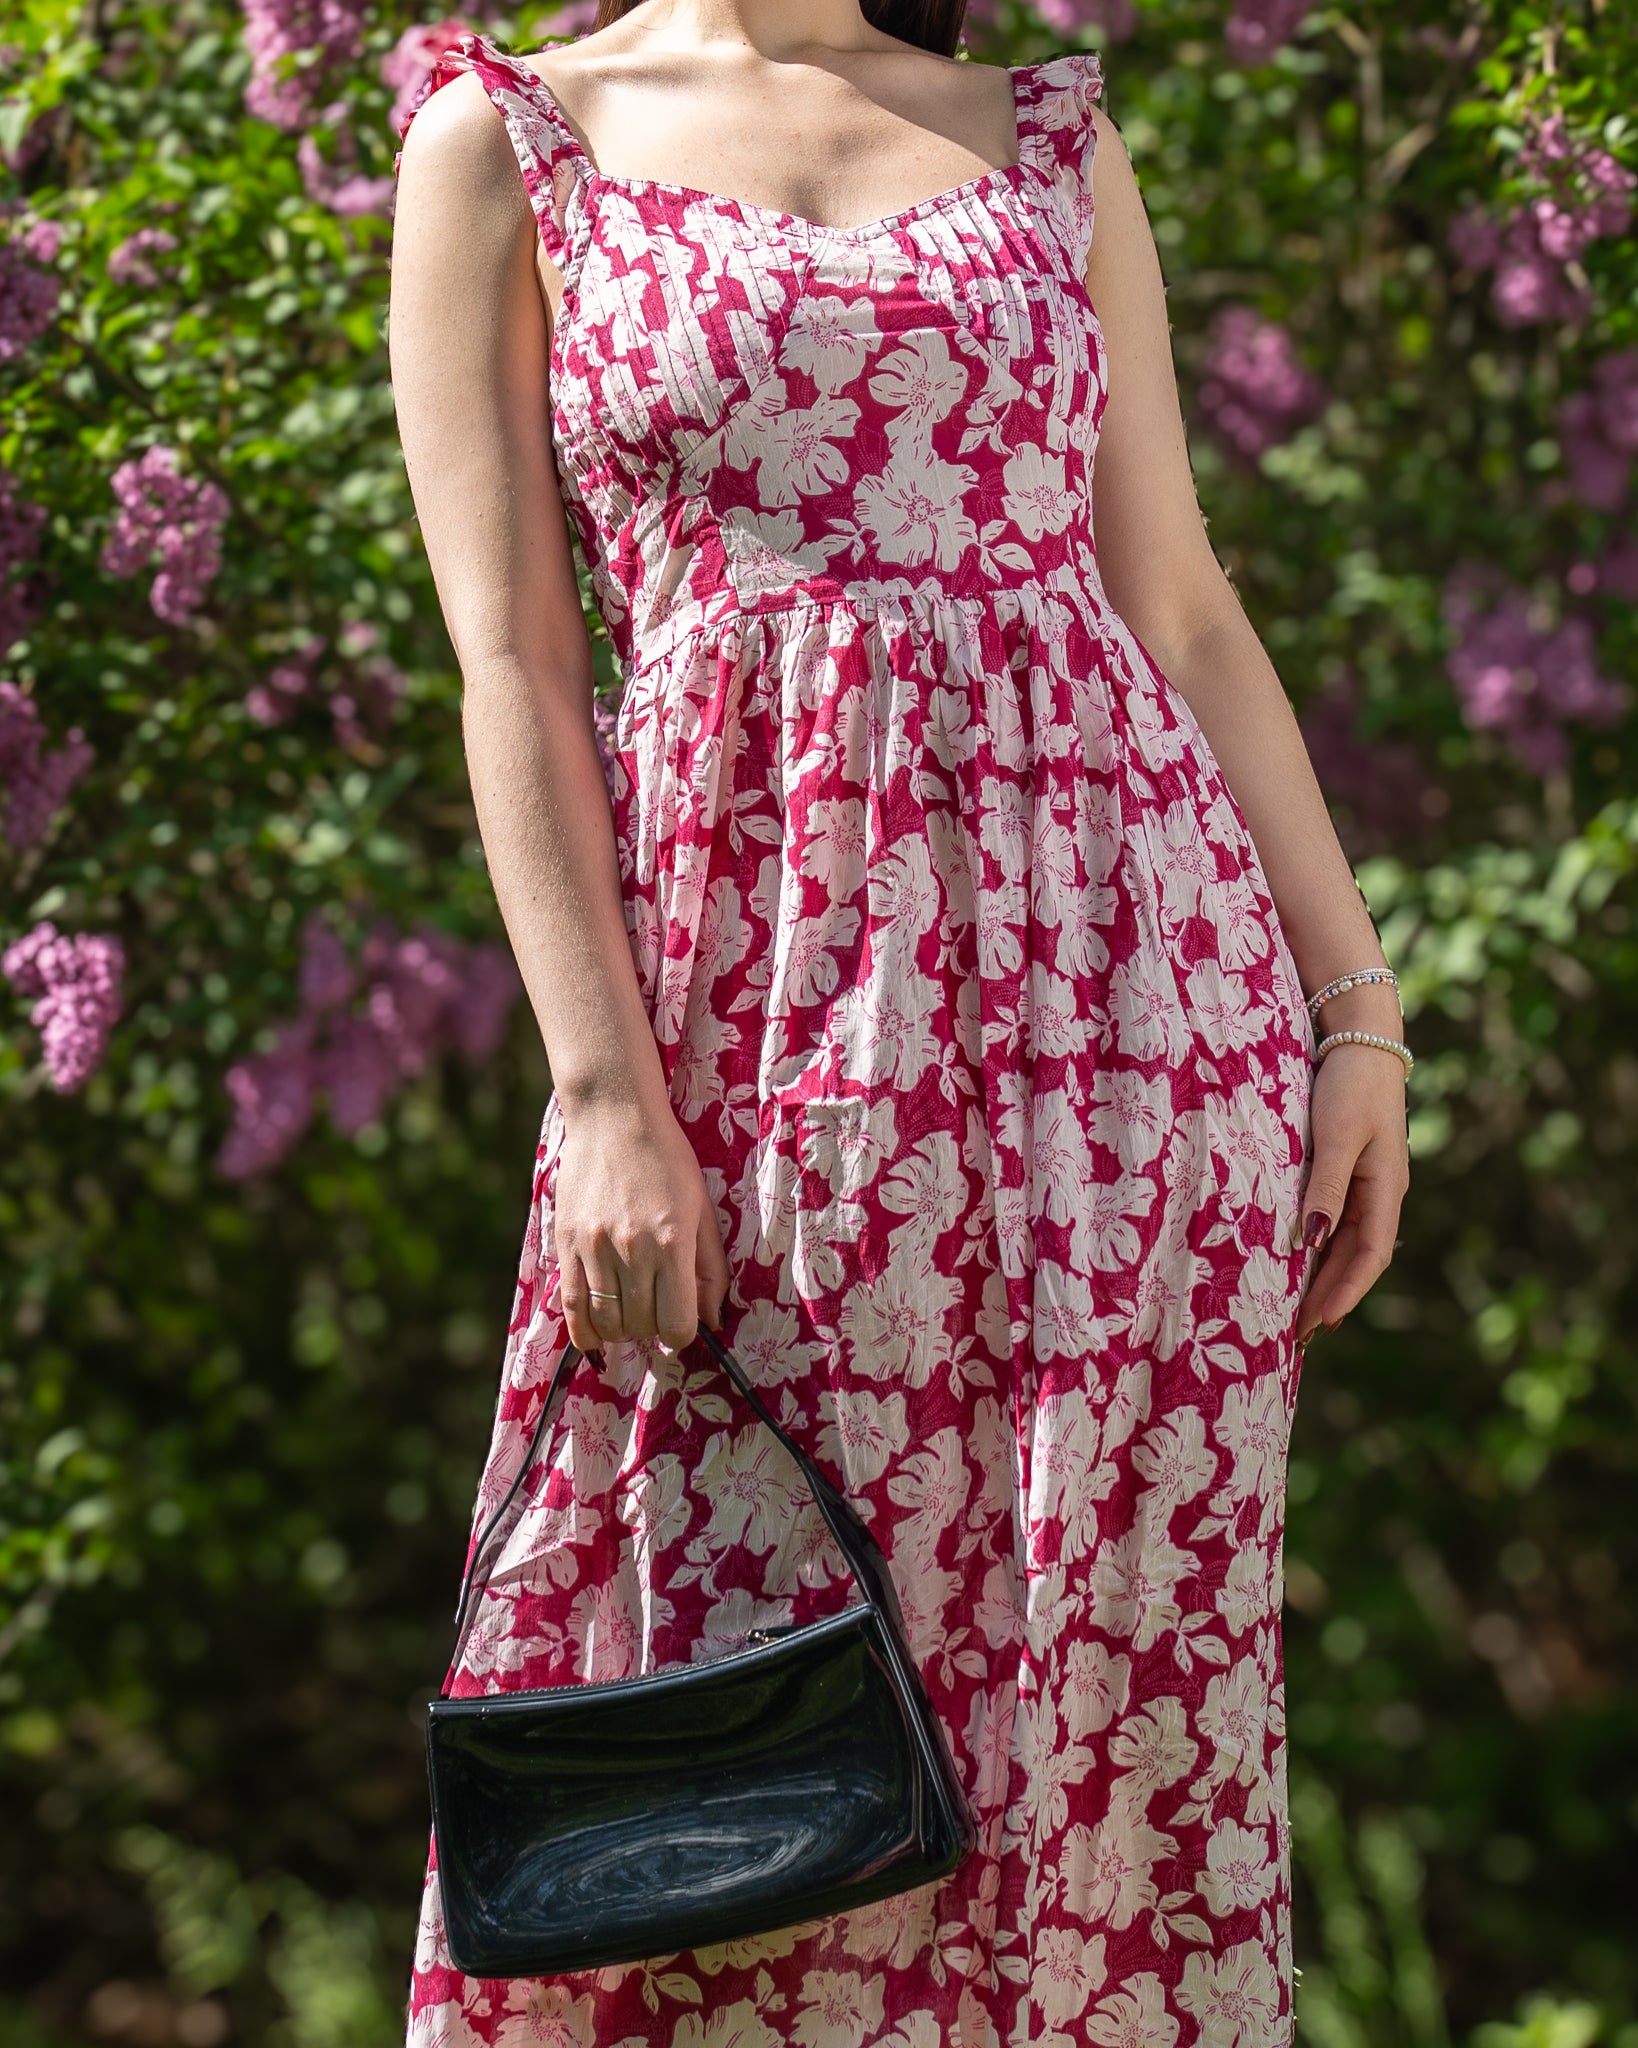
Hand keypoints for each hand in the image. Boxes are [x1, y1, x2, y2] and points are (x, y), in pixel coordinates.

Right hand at [553, 1100, 729, 1356]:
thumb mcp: (703, 1210)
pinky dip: (585, 1331)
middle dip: (653, 1328)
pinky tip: (595, 1336)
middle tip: (656, 1309)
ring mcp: (596, 1249)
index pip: (677, 1324)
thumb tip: (713, 1321)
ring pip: (608, 1321)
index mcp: (673, 1243)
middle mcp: (634, 1251)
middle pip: (642, 1326)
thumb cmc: (668, 1160)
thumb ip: (710, 1269)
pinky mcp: (567, 1244)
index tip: (682, 1321)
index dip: (683, 1333)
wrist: (614, 1119)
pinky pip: (571, 1306)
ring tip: (630, 1311)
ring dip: (622, 1329)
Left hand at [1296, 1043, 1409, 1346]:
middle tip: (1299, 1332)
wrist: (1361, 1037)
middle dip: (1331, 1295)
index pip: (1370, 1257)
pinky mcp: (1349, 1166)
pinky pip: (1336, 1218)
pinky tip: (1300, 1259)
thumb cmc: (1351, 1085)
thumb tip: (1314, 1241)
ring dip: (1325, 1275)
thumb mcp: (1338, 1137)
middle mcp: (1381, 1192)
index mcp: (1387, 1189)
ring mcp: (1367, 1180)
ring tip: (1297, 1308)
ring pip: (1347, 1241)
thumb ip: (1326, 1188)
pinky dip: (1321, 1245)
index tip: (1318, 1323)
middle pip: (1357, 1257)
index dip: (1345, 1292)